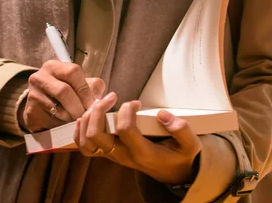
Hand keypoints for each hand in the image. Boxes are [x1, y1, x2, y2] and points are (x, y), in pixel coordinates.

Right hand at [20, 60, 104, 131]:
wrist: (41, 107)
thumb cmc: (66, 93)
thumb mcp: (79, 85)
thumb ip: (93, 87)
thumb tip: (109, 97)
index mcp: (55, 66)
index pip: (73, 71)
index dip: (85, 89)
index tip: (93, 104)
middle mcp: (40, 76)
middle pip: (64, 90)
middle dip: (78, 106)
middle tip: (85, 116)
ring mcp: (32, 93)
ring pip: (56, 106)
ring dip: (70, 116)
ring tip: (76, 120)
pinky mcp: (29, 111)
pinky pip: (49, 119)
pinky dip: (61, 122)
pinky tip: (64, 123)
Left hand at [74, 93, 201, 185]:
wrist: (173, 174)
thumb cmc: (179, 156)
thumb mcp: (190, 145)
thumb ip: (181, 129)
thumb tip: (163, 114)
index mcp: (143, 153)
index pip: (124, 130)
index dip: (127, 111)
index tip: (136, 102)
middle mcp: (123, 156)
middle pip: (95, 136)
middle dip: (98, 111)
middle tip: (111, 97)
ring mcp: (113, 156)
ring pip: (86, 142)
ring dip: (88, 119)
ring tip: (99, 104)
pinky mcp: (108, 153)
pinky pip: (85, 147)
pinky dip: (80, 131)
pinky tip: (87, 115)